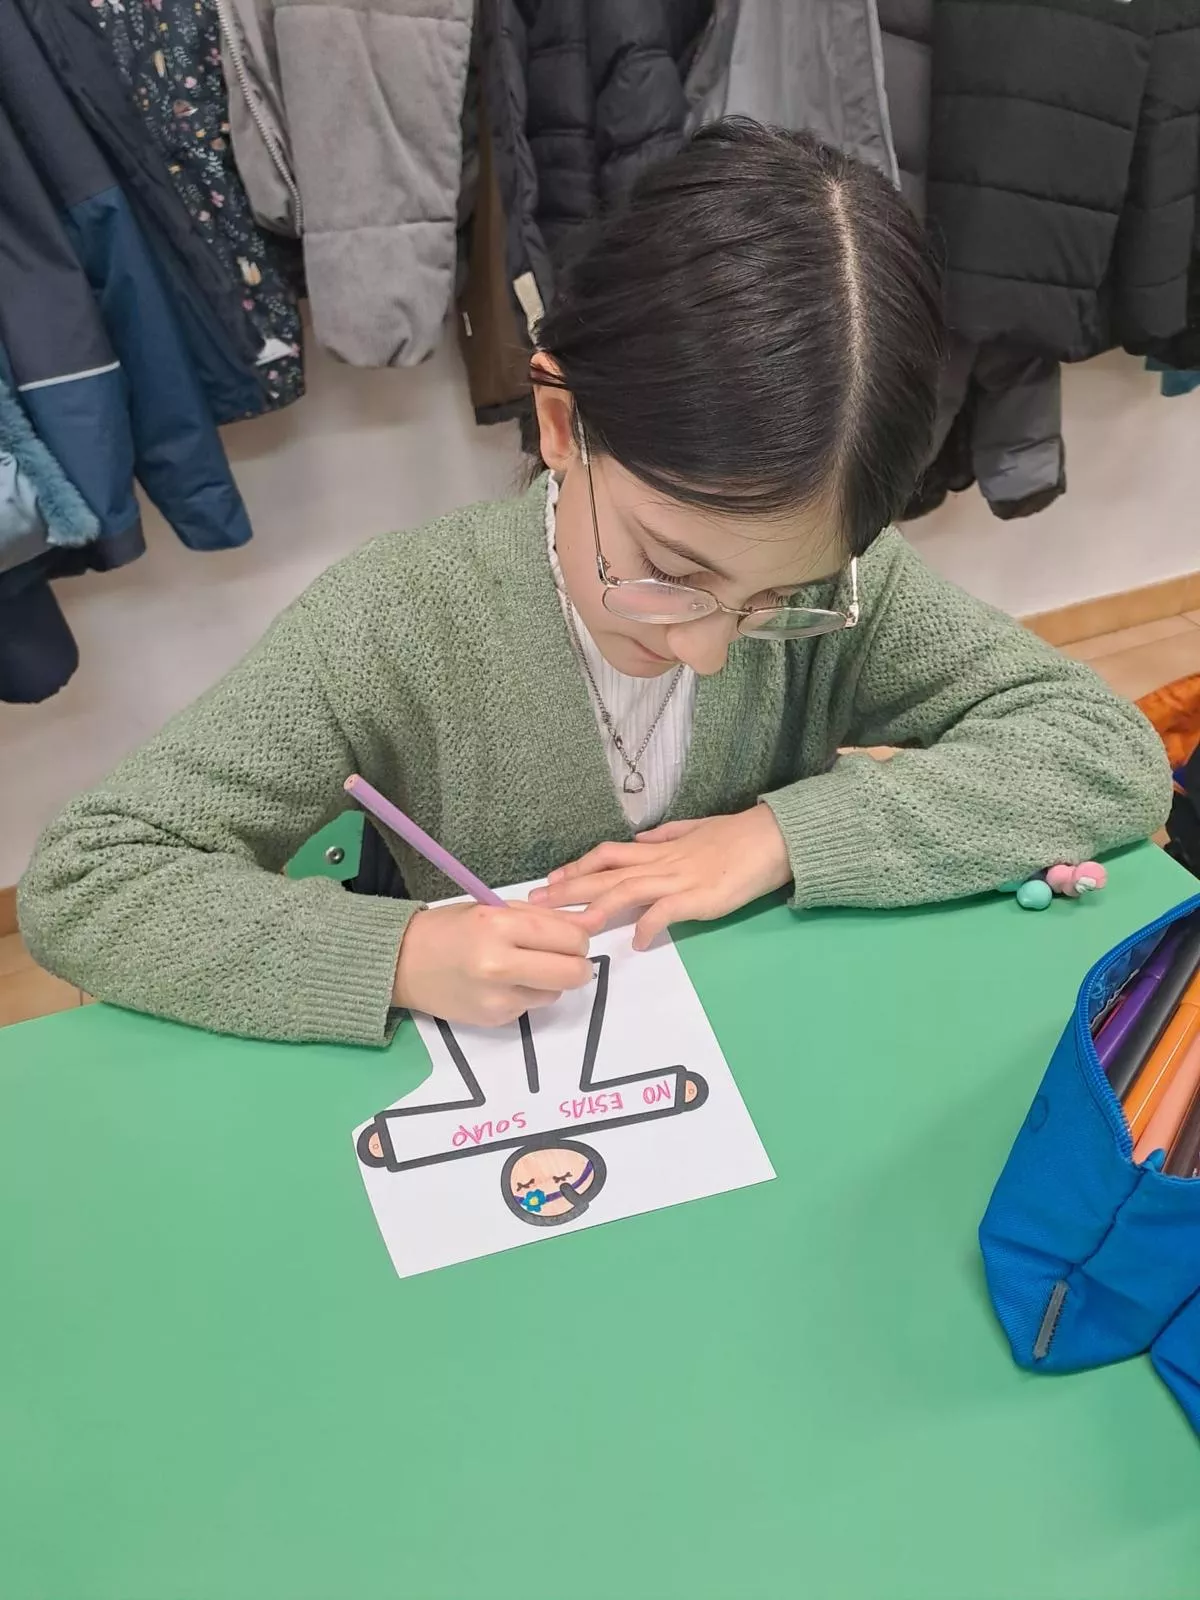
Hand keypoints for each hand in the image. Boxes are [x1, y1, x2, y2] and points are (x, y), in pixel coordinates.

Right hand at [392, 901, 593, 1026]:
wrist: (402, 963)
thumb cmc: (451, 928)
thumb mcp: (497, 910)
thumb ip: (546, 919)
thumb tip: (594, 924)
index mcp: (500, 926)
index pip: (570, 939)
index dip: (578, 939)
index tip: (568, 938)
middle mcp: (500, 964)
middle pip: (573, 973)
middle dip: (577, 965)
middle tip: (561, 958)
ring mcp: (497, 998)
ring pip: (555, 993)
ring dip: (549, 981)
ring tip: (520, 968)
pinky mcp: (494, 1020)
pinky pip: (530, 1007)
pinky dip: (525, 995)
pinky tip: (500, 984)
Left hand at [529, 805, 792, 949]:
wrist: (772, 838)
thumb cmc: (737, 836)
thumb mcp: (696, 829)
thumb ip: (667, 835)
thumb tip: (640, 839)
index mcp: (659, 848)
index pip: (608, 855)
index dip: (578, 866)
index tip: (550, 879)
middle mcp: (661, 862)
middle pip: (606, 873)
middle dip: (570, 888)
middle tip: (537, 903)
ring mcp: (678, 879)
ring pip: (627, 890)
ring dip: (597, 907)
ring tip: (572, 926)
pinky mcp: (699, 897)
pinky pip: (667, 912)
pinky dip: (649, 926)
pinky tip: (637, 942)